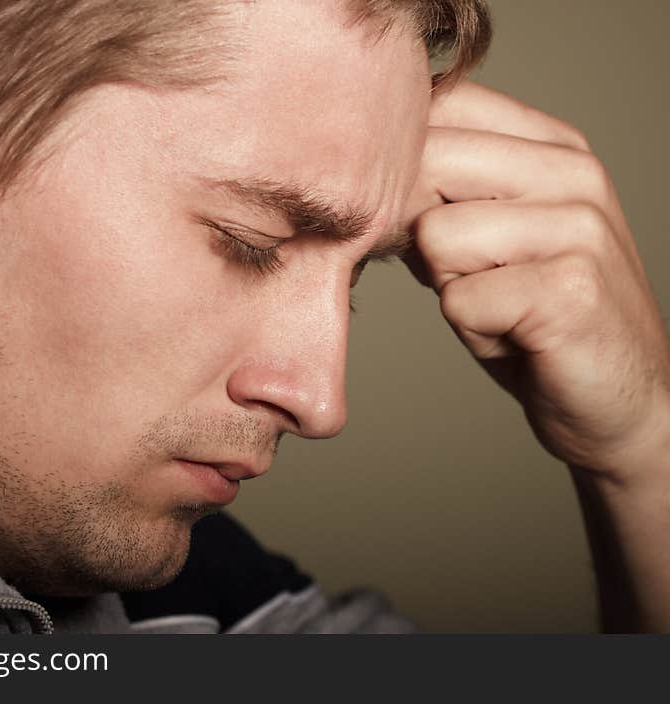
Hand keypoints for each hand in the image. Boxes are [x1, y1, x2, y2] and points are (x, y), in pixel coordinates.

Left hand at [401, 81, 669, 483]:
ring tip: (496, 307)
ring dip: (450, 287)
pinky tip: (514, 335)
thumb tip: (364, 180)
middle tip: (464, 275)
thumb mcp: (487, 241)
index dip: (406, 166)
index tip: (422, 216)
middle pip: (429, 164)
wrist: (616, 400)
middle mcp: (573, 173)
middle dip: (420, 231)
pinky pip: (458, 300)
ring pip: (436, 236)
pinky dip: (472, 329)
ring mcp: (578, 227)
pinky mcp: (569, 289)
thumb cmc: (537, 319)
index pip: (447, 107)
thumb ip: (438, 198)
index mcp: (555, 147)